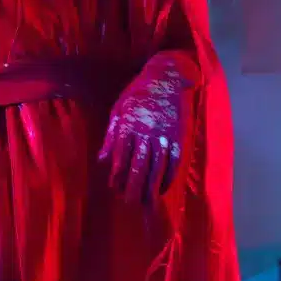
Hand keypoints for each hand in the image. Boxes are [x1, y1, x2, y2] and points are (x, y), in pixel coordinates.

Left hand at [98, 57, 189, 205]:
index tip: (114, 189)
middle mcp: (146, 132)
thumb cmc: (139, 92)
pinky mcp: (179, 136)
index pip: (121, 157)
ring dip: (151, 187)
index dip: (117, 175)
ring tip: (147, 203)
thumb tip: (101, 160)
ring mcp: (165, 135)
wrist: (168, 76)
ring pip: (157, 167)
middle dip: (133, 187)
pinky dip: (169, 177)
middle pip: (139, 166)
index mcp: (129, 125)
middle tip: (130, 204)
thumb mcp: (119, 109)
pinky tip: (163, 188)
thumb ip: (111, 136)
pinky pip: (175, 161)